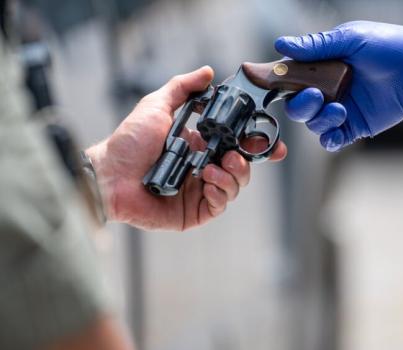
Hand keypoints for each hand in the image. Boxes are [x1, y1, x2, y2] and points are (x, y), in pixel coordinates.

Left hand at [86, 67, 286, 230]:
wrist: (109, 173)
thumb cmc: (129, 142)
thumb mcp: (158, 105)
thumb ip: (183, 88)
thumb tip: (208, 72)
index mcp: (200, 145)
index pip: (237, 146)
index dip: (257, 147)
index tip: (272, 145)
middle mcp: (203, 168)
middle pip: (241, 168)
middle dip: (246, 162)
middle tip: (233, 155)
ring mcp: (198, 192)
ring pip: (233, 187)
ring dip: (232, 177)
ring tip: (213, 168)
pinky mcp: (191, 212)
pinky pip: (218, 206)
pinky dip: (220, 194)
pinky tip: (209, 183)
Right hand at [275, 21, 402, 150]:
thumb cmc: (387, 46)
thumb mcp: (349, 39)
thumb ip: (315, 46)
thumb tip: (281, 45)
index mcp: (320, 67)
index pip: (289, 76)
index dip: (276, 80)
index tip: (263, 80)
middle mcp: (326, 89)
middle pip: (296, 106)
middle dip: (300, 105)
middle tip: (316, 96)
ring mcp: (339, 109)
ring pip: (312, 124)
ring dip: (320, 119)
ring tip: (341, 108)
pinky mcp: (354, 126)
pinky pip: (332, 139)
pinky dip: (329, 138)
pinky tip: (338, 128)